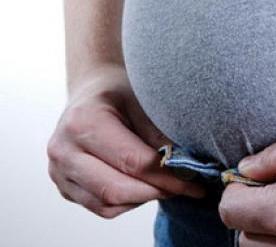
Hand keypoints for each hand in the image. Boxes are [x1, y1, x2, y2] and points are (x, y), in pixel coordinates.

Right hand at [47, 64, 204, 217]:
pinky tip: (144, 185)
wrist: (92, 91)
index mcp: (84, 122)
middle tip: (186, 186)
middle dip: (157, 191)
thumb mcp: (144, 102)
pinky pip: (101, 206)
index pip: (132, 161)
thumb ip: (160, 135)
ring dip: (144, 198)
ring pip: (108, 203)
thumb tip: (187, 166)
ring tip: (166, 183)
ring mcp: (59, 170)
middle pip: (116, 189)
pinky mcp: (64, 185)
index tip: (194, 180)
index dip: (167, 176)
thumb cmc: (120, 92)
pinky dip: (128, 202)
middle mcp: (64, 149)